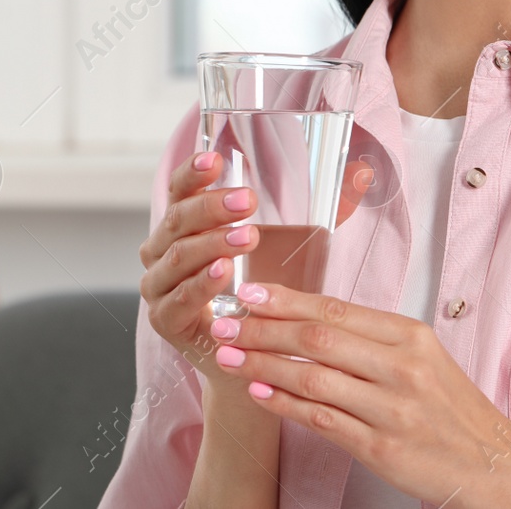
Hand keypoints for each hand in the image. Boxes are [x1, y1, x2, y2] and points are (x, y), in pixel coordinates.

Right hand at [138, 151, 375, 382]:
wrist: (237, 351)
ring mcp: (158, 288)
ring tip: (247, 236)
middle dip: (212, 207)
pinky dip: (202, 284)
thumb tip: (352, 175)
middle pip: (178, 220)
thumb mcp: (262, 247)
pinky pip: (180, 298)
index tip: (215, 158)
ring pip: (179, 257)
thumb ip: (286, 212)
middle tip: (248, 200)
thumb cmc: (250, 292)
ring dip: (213, 243)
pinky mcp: (165, 321)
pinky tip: (224, 272)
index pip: (178, 192)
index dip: (192, 173)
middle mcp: (159, 253)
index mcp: (177, 227)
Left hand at [207, 283, 510, 504]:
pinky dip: (286, 405)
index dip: (287, 300)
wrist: (491, 461)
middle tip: (226, 323)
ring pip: (314, 378)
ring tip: (230, 357)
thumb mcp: (424, 359)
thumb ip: (373, 340)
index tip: (250, 292)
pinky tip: (261, 393)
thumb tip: (310, 320)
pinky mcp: (382, 447)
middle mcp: (403, 368)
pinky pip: (323, 420)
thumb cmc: (451, 410)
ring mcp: (392, 408)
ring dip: (265, 365)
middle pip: (319, 339)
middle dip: (264, 328)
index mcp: (411, 337)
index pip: (338, 310)